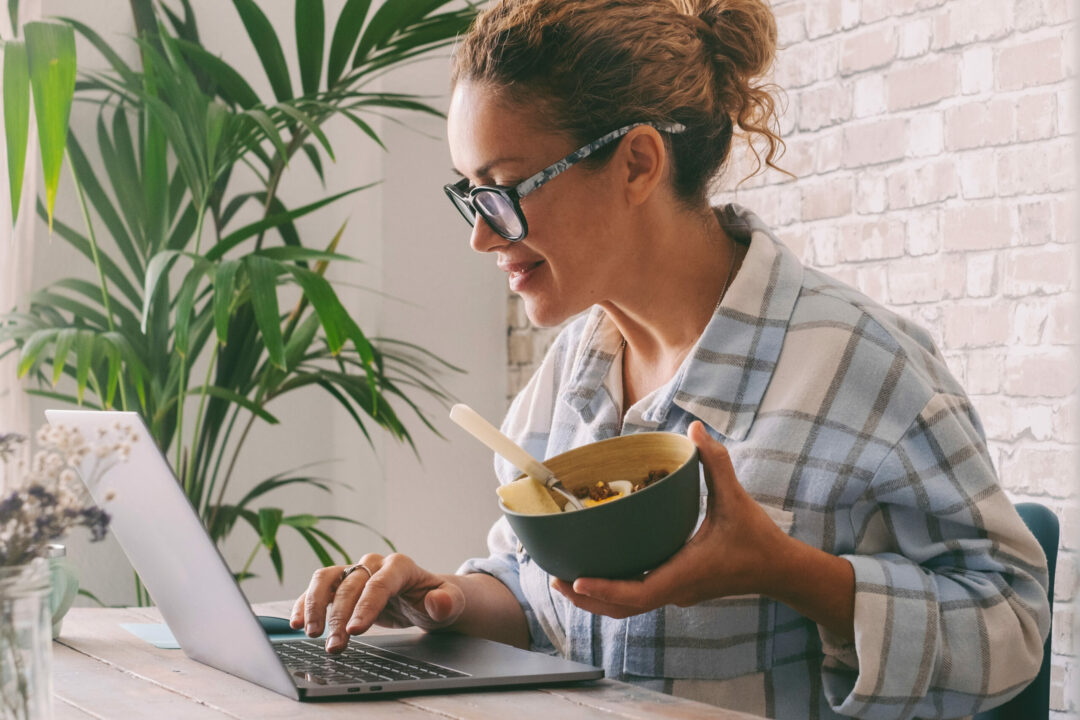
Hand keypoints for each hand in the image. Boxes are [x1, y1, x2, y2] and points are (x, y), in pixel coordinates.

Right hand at [290, 552, 465, 652]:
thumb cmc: (437, 599)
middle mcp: (374, 564)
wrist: (425, 598)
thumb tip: (436, 600)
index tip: (355, 630)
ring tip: (311, 634)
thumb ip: (447, 602)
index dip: (365, 606)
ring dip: (314, 606)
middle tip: (334, 646)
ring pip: (326, 580)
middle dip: (339, 617)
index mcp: (400, 566)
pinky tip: (296, 622)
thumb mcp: (452, 603)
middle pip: (350, 586)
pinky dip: (304, 603)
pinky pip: (318, 589)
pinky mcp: (341, 583)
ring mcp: (354, 571)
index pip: (379, 584)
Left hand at [550, 420, 791, 617]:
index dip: (607, 589)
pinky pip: (639, 598)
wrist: (779, 570)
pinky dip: (614, 593)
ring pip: (629, 609)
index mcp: (686, 572)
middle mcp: (677, 590)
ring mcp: (676, 594)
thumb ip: (715, 462)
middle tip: (556, 580)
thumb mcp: (736, 498)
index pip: (640, 592)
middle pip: (624, 608)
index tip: (579, 582)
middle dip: (588, 599)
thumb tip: (694, 428)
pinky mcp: (677, 591)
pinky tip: (597, 575)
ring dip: (597, 600)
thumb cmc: (757, 539)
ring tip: (566, 581)